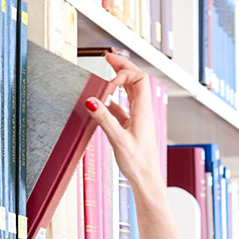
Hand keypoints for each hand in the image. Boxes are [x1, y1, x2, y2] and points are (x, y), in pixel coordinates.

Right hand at [85, 52, 167, 211]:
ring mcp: (138, 119)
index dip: (124, 74)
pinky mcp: (132, 127)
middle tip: (108, 58)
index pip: (139, 80)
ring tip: (107, 71)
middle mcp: (143, 112)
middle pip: (136, 81)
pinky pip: (124, 107)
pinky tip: (105, 101)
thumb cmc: (139, 164)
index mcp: (143, 111)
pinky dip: (114, 100)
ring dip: (120, 80)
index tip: (109, 82)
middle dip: (123, 68)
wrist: (147, 181)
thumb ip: (104, 119)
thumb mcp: (118, 140)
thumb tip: (92, 100)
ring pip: (131, 93)